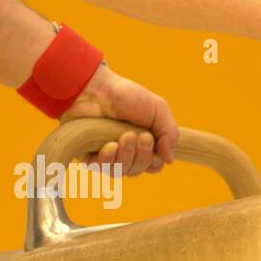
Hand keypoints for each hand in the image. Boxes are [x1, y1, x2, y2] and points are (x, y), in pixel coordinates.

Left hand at [59, 66, 179, 175]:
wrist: (96, 88)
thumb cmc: (127, 96)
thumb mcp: (158, 110)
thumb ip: (170, 134)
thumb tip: (170, 160)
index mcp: (143, 144)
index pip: (153, 166)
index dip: (154, 160)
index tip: (150, 139)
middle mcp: (125, 152)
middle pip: (138, 170)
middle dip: (141, 155)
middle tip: (139, 136)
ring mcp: (107, 155)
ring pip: (121, 172)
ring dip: (126, 156)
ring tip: (125, 136)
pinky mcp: (89, 155)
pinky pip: (101, 169)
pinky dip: (108, 160)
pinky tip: (109, 146)